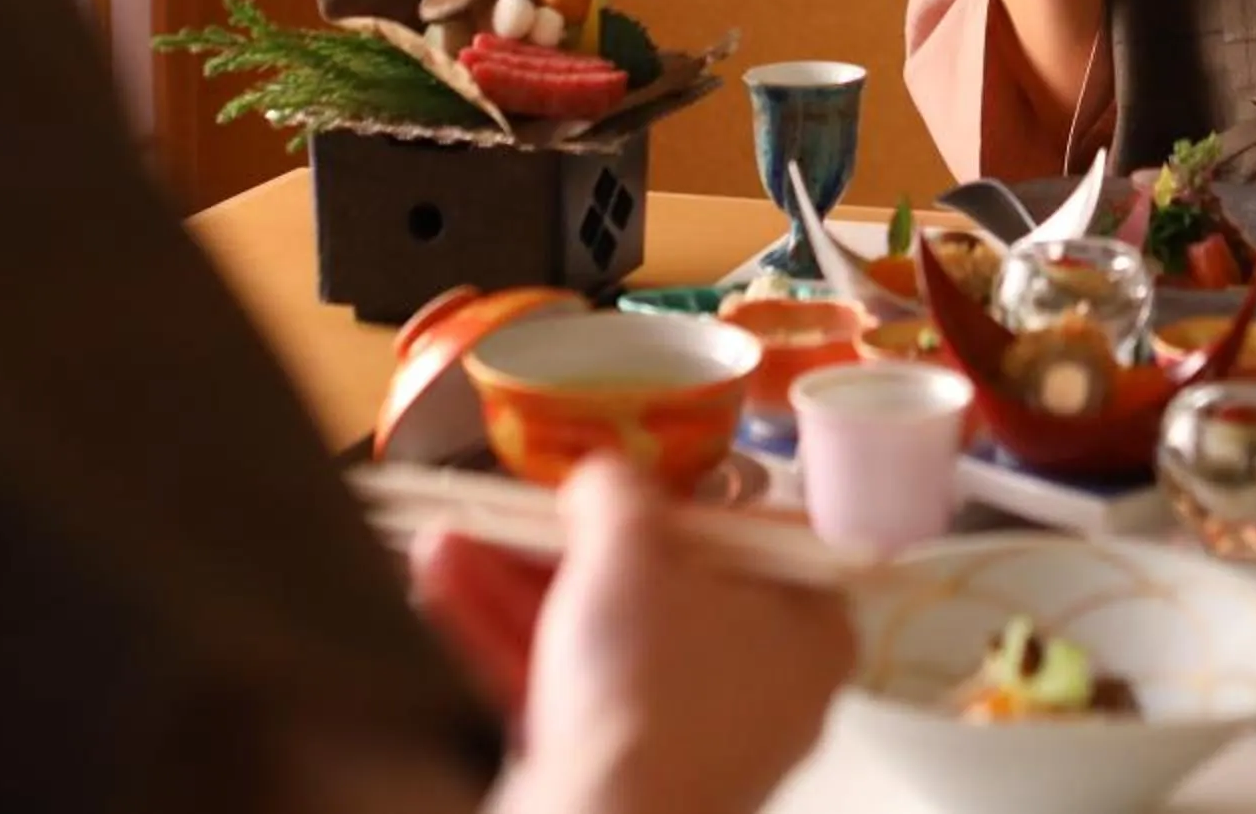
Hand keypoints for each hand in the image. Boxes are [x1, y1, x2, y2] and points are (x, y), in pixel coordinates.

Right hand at [425, 455, 852, 813]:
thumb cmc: (646, 682)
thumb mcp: (630, 550)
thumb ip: (617, 491)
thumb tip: (602, 476)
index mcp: (809, 626)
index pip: (750, 536)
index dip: (675, 499)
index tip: (615, 482)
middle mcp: (766, 687)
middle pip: (660, 586)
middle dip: (564, 544)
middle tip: (512, 506)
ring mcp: (696, 741)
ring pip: (604, 639)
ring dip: (522, 584)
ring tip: (446, 535)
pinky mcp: (631, 779)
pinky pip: (578, 693)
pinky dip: (517, 643)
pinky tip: (446, 586)